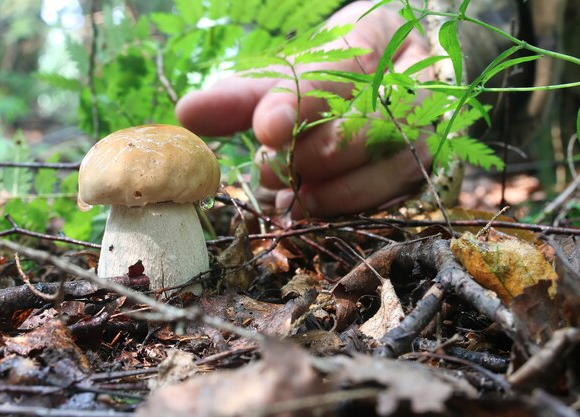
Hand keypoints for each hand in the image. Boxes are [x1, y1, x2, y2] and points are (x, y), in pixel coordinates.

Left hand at [176, 1, 432, 217]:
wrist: (385, 78)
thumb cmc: (327, 78)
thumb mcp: (284, 78)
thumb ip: (242, 97)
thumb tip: (187, 114)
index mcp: (371, 42)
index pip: (334, 74)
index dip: (298, 105)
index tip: (266, 130)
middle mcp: (408, 83)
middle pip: (367, 125)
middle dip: (312, 156)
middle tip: (270, 169)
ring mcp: (423, 129)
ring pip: (387, 165)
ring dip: (333, 190)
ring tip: (292, 196)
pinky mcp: (422, 169)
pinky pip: (393, 195)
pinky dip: (351, 207)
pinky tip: (318, 206)